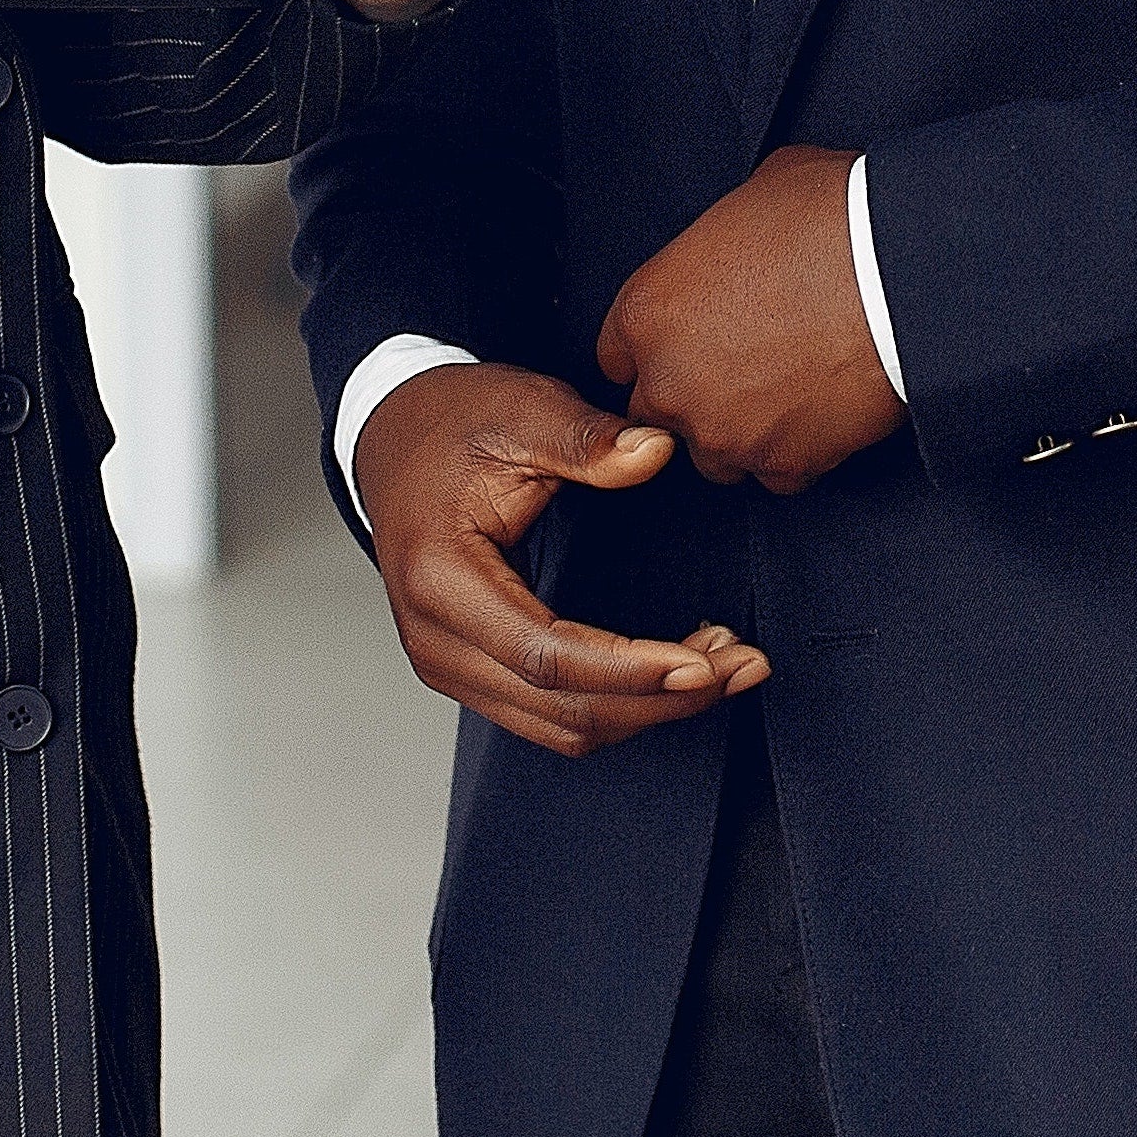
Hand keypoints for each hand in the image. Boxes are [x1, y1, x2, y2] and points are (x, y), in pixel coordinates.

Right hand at [355, 362, 770, 759]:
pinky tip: (674, 669)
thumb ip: (586, 437)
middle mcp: (436, 640)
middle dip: (661, 698)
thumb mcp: (519, 409)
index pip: (546, 655)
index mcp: (441, 579)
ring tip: (724, 663)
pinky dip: (618, 703)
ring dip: (648, 708)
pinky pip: (551, 714)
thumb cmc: (452, 421)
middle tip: (744, 664)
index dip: (630, 669)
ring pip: (561, 727)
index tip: (705, 661)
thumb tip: (654, 452)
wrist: (392, 435)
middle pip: (561, 709)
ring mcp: (449, 664)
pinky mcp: (472, 670)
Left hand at [597, 145, 903, 494]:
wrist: (900, 273)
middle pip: (655, 413)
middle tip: (745, 365)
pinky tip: (822, 414)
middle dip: (692, 394)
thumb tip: (742, 237)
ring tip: (785, 393)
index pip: (617, 355)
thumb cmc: (829, 219)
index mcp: (648, 311)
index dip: (657, 347)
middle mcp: (670, 382)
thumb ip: (722, 237)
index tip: (687, 342)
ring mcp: (723, 432)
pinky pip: (776, 474)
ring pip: (714, 454)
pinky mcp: (782, 465)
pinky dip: (796, 451)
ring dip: (740, 431)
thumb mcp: (754, 194)